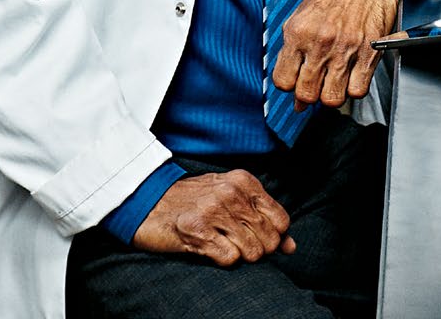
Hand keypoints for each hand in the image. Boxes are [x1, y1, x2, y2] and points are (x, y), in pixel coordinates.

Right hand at [133, 170, 294, 266]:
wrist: (150, 201)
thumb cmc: (195, 201)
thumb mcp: (231, 199)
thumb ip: (264, 218)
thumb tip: (291, 246)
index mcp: (244, 181)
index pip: (281, 221)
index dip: (273, 236)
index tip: (256, 235)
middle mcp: (231, 192)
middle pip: (269, 240)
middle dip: (257, 249)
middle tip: (234, 240)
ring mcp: (214, 210)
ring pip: (252, 252)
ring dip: (238, 254)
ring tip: (220, 241)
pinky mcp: (197, 230)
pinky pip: (230, 259)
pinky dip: (222, 259)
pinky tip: (207, 246)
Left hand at [272, 0, 399, 109]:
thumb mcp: (303, 12)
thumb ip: (294, 48)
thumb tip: (291, 82)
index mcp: (298, 31)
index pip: (283, 81)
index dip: (288, 86)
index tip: (294, 82)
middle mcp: (320, 41)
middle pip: (306, 94)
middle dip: (308, 95)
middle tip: (313, 84)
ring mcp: (346, 48)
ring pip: (332, 98)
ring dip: (330, 94)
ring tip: (332, 81)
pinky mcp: (370, 52)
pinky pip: (358, 91)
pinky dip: (354, 89)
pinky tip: (351, 76)